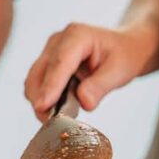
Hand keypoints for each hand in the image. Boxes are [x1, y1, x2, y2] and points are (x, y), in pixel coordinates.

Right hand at [25, 23, 155, 119]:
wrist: (125, 47)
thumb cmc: (124, 55)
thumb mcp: (120, 70)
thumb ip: (101, 86)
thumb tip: (84, 103)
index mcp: (77, 36)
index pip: (59, 63)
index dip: (50, 87)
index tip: (42, 107)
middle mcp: (58, 40)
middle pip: (39, 73)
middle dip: (41, 99)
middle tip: (54, 123)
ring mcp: (50, 51)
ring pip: (34, 81)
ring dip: (41, 101)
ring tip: (59, 116)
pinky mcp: (47, 63)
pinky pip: (38, 84)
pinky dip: (44, 98)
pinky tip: (58, 108)